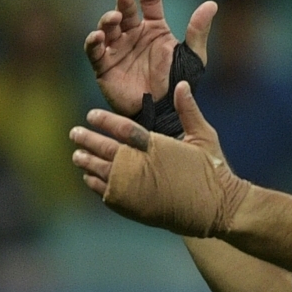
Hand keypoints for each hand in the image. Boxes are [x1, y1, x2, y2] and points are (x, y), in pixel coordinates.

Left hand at [70, 82, 250, 236]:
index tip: (91, 115)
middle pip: (105, 148)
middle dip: (88, 140)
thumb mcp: (204, 136)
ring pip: (101, 171)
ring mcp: (134, 188)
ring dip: (87, 162)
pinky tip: (89, 177)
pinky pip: (106, 193)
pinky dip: (95, 184)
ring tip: (77, 155)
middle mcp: (141, 165)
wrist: (216, 208)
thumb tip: (181, 83)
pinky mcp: (133, 207)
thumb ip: (188, 110)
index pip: (122, 128)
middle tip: (75, 133)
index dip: (104, 120)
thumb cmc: (212, 170)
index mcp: (156, 145)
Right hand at [85, 0, 217, 114]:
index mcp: (155, 29)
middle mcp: (134, 35)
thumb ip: (198, 31)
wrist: (164, 112)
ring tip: (114, 18)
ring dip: (108, 20)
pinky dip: (93, 42)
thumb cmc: (179, 84)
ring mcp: (118, 49)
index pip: (149, 0)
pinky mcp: (104, 66)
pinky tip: (98, 36)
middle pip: (126, 12)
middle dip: (124, 3)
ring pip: (108, 27)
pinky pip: (95, 51)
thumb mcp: (193, 57)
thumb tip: (212, 4)